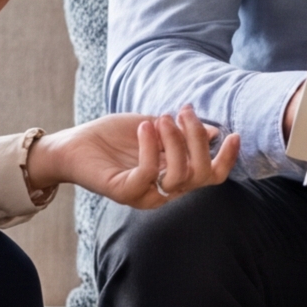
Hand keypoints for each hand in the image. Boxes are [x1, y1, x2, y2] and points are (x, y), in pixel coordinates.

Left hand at [29, 105, 239, 208]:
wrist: (74, 144)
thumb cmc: (113, 137)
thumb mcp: (153, 128)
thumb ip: (181, 131)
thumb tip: (213, 131)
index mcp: (174, 176)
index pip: (210, 176)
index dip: (226, 159)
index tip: (232, 133)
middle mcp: (163, 190)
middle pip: (200, 175)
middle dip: (197, 140)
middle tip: (183, 112)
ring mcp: (144, 194)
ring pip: (179, 176)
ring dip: (175, 143)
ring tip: (160, 119)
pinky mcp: (124, 192)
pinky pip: (148, 174)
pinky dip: (150, 148)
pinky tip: (144, 127)